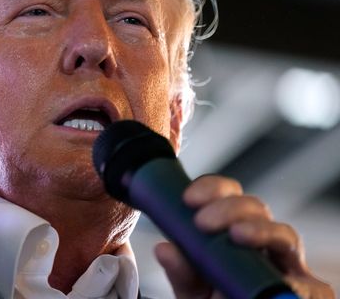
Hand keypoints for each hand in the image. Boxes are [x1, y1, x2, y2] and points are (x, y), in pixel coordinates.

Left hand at [154, 175, 334, 298]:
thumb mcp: (192, 289)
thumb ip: (182, 271)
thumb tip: (164, 248)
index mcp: (233, 234)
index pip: (227, 197)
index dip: (211, 189)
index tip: (188, 198)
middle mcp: (263, 244)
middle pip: (256, 208)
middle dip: (229, 208)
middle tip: (203, 221)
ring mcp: (288, 266)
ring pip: (285, 235)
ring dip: (261, 230)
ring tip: (238, 235)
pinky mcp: (310, 292)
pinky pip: (311, 284)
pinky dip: (297, 282)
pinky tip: (281, 282)